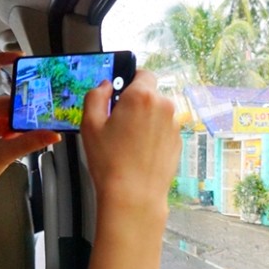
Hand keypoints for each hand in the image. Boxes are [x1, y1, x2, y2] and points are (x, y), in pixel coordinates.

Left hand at [0, 52, 59, 202]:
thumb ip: (28, 143)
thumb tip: (53, 134)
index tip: (19, 58)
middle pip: (4, 97)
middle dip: (23, 103)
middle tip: (44, 104)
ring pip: (8, 112)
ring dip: (23, 120)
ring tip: (41, 125)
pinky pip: (7, 124)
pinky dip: (19, 129)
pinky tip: (32, 135)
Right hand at [80, 72, 180, 215]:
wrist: (134, 195)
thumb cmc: (111, 162)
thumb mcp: (90, 125)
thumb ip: (96, 96)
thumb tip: (105, 86)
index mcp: (142, 96)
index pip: (142, 73)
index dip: (130, 81)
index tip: (120, 94)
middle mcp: (163, 105)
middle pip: (150, 93)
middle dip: (136, 103)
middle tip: (119, 122)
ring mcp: (174, 123)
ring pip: (157, 112)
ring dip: (146, 119)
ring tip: (128, 141)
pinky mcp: (178, 140)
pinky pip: (164, 129)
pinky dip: (154, 135)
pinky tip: (140, 151)